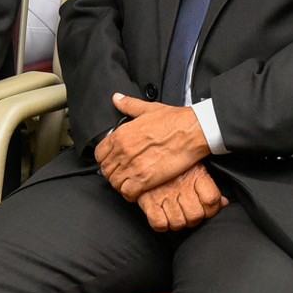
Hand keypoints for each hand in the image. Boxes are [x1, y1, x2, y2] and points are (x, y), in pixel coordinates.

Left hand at [95, 94, 209, 200]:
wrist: (193, 131)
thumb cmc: (175, 121)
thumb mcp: (148, 108)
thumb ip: (129, 105)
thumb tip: (117, 99)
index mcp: (121, 135)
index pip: (99, 154)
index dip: (105, 159)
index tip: (112, 161)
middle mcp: (123, 151)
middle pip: (106, 170)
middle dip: (113, 173)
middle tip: (123, 173)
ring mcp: (133, 166)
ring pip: (115, 183)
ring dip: (120, 184)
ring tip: (129, 182)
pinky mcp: (146, 179)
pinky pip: (128, 193)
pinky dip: (130, 194)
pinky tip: (137, 190)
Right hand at [135, 164, 227, 232]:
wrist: (145, 153)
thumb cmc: (175, 164)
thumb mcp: (196, 167)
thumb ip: (209, 186)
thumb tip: (224, 203)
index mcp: (196, 175)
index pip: (212, 200)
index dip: (212, 210)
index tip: (207, 209)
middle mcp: (181, 186)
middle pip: (196, 215)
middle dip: (194, 219)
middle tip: (189, 213)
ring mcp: (164, 194)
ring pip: (178, 223)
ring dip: (178, 223)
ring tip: (176, 215)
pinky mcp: (147, 201)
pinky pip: (159, 224)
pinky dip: (162, 225)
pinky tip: (163, 217)